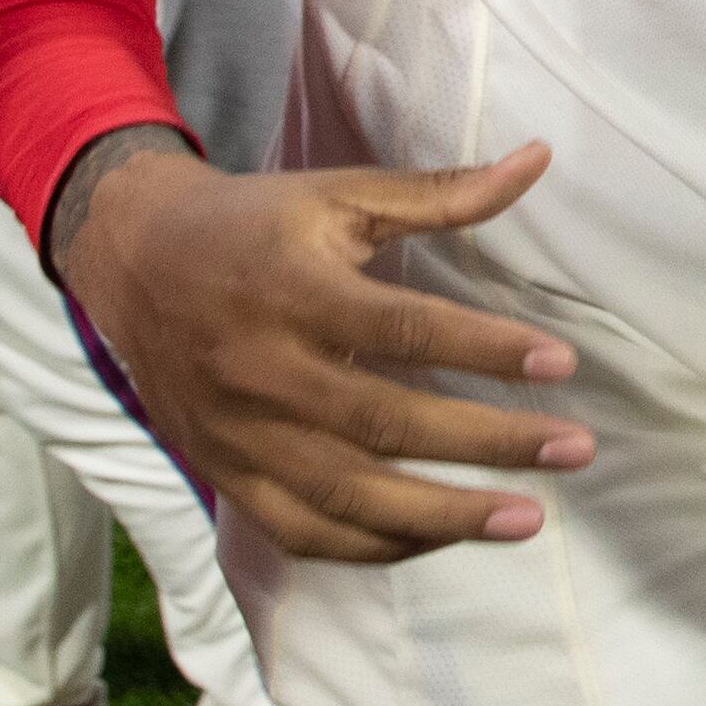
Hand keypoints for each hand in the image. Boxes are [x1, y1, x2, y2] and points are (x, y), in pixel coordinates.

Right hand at [58, 141, 588, 559]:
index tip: (562, 364)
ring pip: (346, 497)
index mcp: (291, 290)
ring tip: (527, 518)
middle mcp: (260, 371)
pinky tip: (444, 537)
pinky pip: (304, 531)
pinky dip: (376, 544)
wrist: (130, 260)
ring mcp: (238, 435)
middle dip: (487, 443)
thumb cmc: (252, 224)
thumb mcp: (339, 194)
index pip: (402, 331)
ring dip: (444, 516)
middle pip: (384, 425)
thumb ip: (440, 193)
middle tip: (574, 450)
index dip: (484, 350)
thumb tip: (539, 160)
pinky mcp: (224, 474)